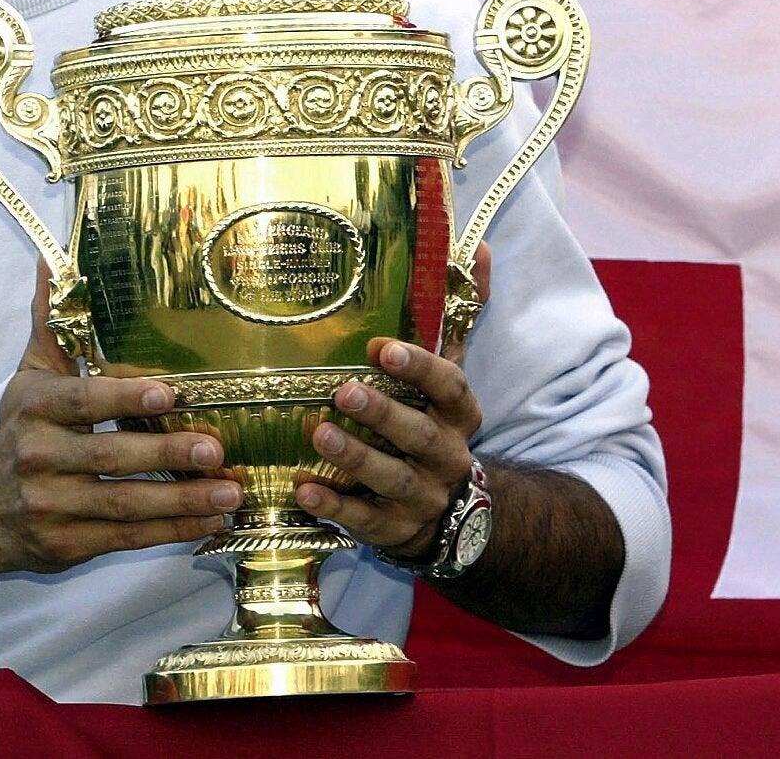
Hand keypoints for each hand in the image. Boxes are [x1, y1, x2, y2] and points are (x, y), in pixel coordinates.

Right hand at [0, 261, 239, 573]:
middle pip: (108, 458)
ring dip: (180, 501)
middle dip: (165, 455)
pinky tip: (208, 522)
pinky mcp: (66, 545)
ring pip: (123, 505)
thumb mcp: (30, 376)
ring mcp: (52, 506)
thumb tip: (54, 260)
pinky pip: (124, 538)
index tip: (170, 395)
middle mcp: (40, 457)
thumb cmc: (16, 432)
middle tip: (215, 448)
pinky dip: (168, 533)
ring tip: (227, 492)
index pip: (84, 402)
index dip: (125, 399)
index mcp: (36, 408)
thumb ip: (51, 322)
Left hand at [294, 246, 492, 558]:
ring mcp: (423, 496)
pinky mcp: (394, 530)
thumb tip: (476, 250)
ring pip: (393, 478)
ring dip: (356, 457)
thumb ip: (459, 317)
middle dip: (383, 413)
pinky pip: (364, 519)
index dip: (421, 369)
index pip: (450, 387)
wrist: (458, 516)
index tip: (384, 349)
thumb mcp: (450, 378)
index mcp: (460, 414)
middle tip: (343, 391)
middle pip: (420, 434)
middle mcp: (447, 455)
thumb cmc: (436, 426)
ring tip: (319, 433)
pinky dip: (335, 506)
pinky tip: (303, 489)